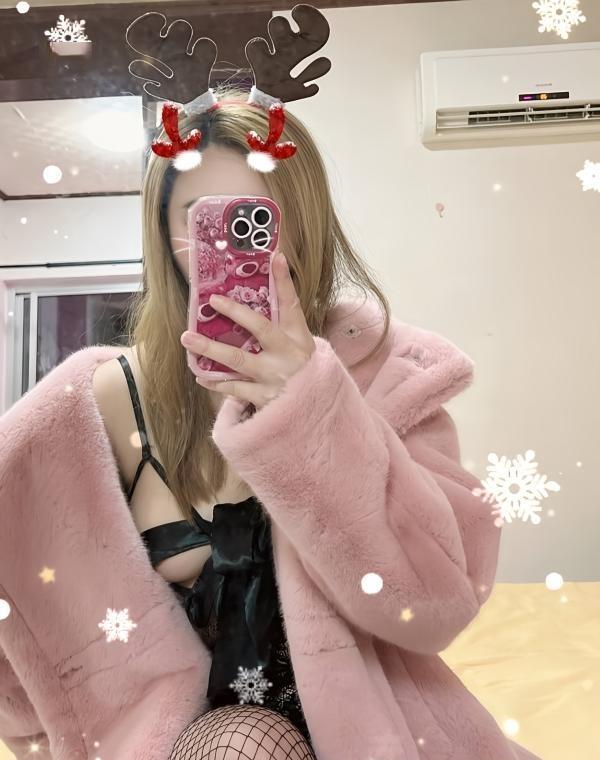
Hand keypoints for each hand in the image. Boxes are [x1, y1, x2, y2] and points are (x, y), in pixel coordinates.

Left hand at [180, 252, 315, 411]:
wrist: (314, 412)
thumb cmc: (303, 372)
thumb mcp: (301, 345)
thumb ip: (283, 322)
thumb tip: (268, 288)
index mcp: (299, 337)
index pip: (291, 304)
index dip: (284, 280)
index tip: (276, 257)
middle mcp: (288, 355)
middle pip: (260, 328)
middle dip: (236, 312)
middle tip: (213, 300)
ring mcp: (276, 377)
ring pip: (238, 360)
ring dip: (211, 348)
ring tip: (188, 338)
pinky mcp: (265, 398)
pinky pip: (234, 389)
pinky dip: (216, 383)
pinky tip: (200, 376)